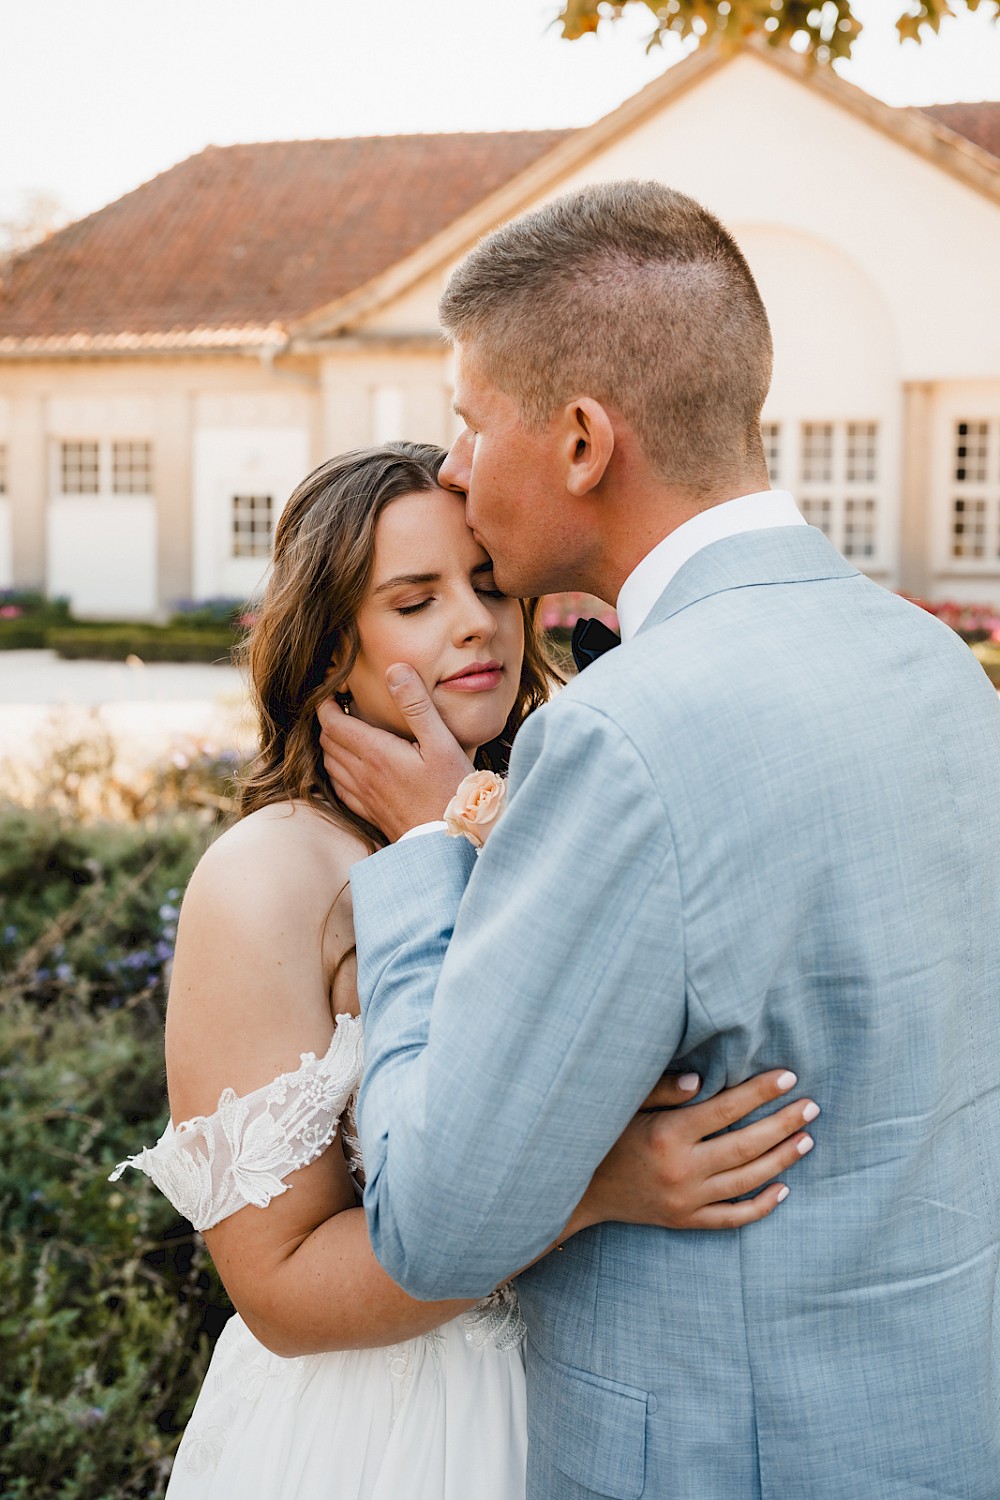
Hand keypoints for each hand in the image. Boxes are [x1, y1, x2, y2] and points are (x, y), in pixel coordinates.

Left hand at [317, 665, 473, 840]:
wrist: (449, 843)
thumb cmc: (451, 791)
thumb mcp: (441, 742)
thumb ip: (416, 705)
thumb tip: (395, 670)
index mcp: (375, 753)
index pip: (332, 723)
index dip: (326, 703)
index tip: (335, 690)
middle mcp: (362, 774)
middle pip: (327, 741)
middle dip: (329, 720)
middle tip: (342, 705)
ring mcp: (363, 796)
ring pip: (330, 763)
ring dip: (332, 744)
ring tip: (346, 730)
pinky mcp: (369, 811)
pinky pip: (339, 787)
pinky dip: (337, 769)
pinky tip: (350, 766)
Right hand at [567, 1069, 817, 1234]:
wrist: (579, 1191)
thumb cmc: (603, 1136)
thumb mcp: (626, 1105)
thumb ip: (662, 1090)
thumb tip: (701, 1080)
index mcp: (667, 1135)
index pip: (726, 1109)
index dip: (760, 1092)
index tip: (789, 1077)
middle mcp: (681, 1170)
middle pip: (745, 1145)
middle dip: (783, 1124)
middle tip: (812, 1107)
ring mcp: (686, 1200)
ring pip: (747, 1181)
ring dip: (781, 1160)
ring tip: (806, 1139)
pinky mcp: (686, 1221)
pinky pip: (732, 1217)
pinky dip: (761, 1206)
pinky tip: (784, 1189)